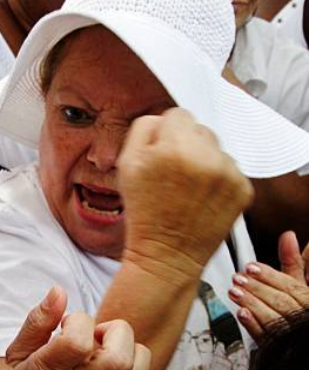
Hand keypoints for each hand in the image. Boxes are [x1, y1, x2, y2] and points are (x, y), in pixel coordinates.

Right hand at [6, 287, 158, 369]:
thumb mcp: (18, 351)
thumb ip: (38, 320)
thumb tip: (59, 291)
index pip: (78, 342)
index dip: (80, 322)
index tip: (70, 323)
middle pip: (118, 361)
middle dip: (117, 334)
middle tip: (100, 335)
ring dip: (136, 359)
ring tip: (115, 354)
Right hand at [118, 108, 253, 281]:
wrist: (167, 255)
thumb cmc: (144, 213)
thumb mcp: (126, 164)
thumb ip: (143, 128)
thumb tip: (164, 118)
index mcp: (174, 146)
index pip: (178, 115)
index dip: (165, 135)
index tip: (161, 157)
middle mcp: (205, 156)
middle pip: (200, 129)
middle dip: (187, 146)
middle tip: (173, 176)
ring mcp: (228, 174)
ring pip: (217, 149)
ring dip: (205, 162)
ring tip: (188, 190)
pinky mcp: (243, 190)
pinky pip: (231, 170)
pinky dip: (219, 181)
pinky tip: (203, 199)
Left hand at [229, 232, 308, 340]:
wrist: (295, 339)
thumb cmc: (299, 307)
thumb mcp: (299, 283)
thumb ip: (293, 262)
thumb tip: (288, 235)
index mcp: (308, 300)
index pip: (291, 287)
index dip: (270, 276)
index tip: (250, 267)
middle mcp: (303, 318)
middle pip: (281, 302)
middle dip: (258, 288)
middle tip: (238, 278)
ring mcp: (293, 335)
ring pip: (274, 320)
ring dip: (252, 304)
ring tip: (234, 292)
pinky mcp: (280, 349)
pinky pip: (267, 339)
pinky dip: (253, 325)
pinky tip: (241, 314)